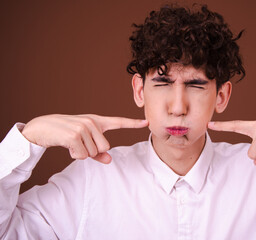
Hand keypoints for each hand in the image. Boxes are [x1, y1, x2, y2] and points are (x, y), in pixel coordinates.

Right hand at [22, 114, 147, 163]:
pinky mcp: (74, 135)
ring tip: (72, 143)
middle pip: (105, 148)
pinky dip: (75, 155)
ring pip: (94, 153)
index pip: (118, 122)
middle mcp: (92, 122)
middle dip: (92, 152)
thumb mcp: (83, 141)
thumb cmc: (66, 134)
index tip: (146, 122)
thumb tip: (109, 160)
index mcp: (97, 121)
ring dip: (82, 154)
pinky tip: (67, 146)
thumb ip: (97, 152)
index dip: (133, 123)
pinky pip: (83, 156)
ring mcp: (84, 127)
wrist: (43, 128)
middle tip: (79, 144)